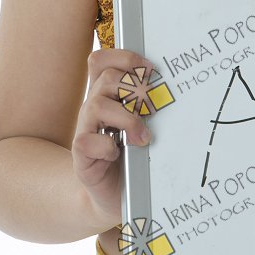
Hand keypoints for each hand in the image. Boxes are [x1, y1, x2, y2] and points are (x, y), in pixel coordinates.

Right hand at [71, 48, 157, 226]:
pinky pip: (87, 141)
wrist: (115, 196)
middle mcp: (93, 108)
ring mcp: (85, 131)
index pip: (102, 60)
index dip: (125, 58)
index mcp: (107, 95)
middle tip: (152, 107)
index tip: (151, 71)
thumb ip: (150, 104)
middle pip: (106, 78)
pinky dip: (108, 146)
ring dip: (127, 118)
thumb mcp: (144, 124)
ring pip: (96, 105)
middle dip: (134, 88)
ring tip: (143, 137)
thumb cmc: (134, 156)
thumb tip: (173, 87)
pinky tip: (120, 154)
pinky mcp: (82, 157)